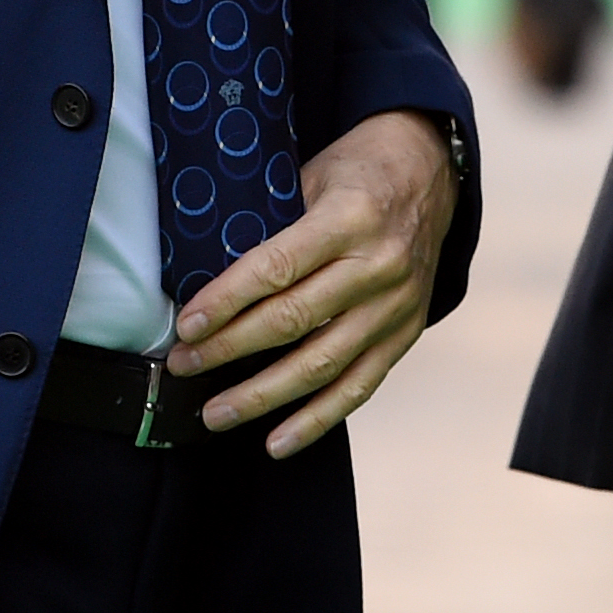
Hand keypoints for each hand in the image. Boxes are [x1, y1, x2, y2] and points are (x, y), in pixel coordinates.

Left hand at [163, 107, 456, 457]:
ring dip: (263, 395)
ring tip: (216, 413)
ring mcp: (395, 307)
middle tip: (183, 366)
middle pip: (293, 321)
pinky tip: (277, 441)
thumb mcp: (314, 174)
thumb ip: (274, 222)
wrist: (429, 172)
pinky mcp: (405, 334)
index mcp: (349, 218)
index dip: (226, 302)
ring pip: (322, 365)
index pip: (276, 268)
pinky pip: (359, 387)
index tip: (186, 326)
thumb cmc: (356, 171)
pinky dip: (316, 419)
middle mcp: (378, 266)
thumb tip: (208, 272)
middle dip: (229, 349)